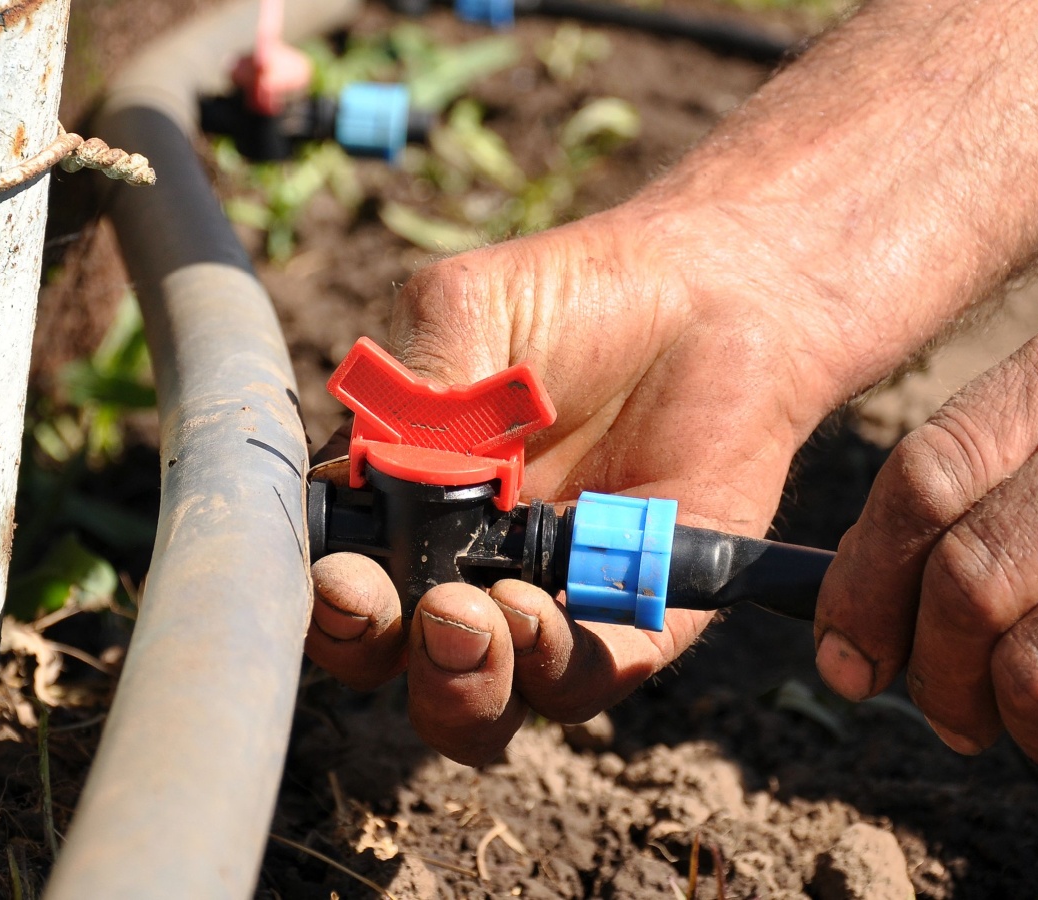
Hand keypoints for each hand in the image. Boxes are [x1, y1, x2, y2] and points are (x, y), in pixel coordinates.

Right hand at [306, 204, 844, 764]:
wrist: (711, 290)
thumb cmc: (576, 297)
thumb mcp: (466, 313)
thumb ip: (413, 395)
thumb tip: (370, 482)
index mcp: (402, 506)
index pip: (338, 581)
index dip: (326, 601)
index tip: (342, 579)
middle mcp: (464, 569)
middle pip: (394, 663)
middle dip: (383, 653)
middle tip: (415, 607)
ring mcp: (549, 601)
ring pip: (480, 704)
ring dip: (461, 683)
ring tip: (478, 616)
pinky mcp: (635, 619)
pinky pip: (583, 679)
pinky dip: (551, 665)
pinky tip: (540, 608)